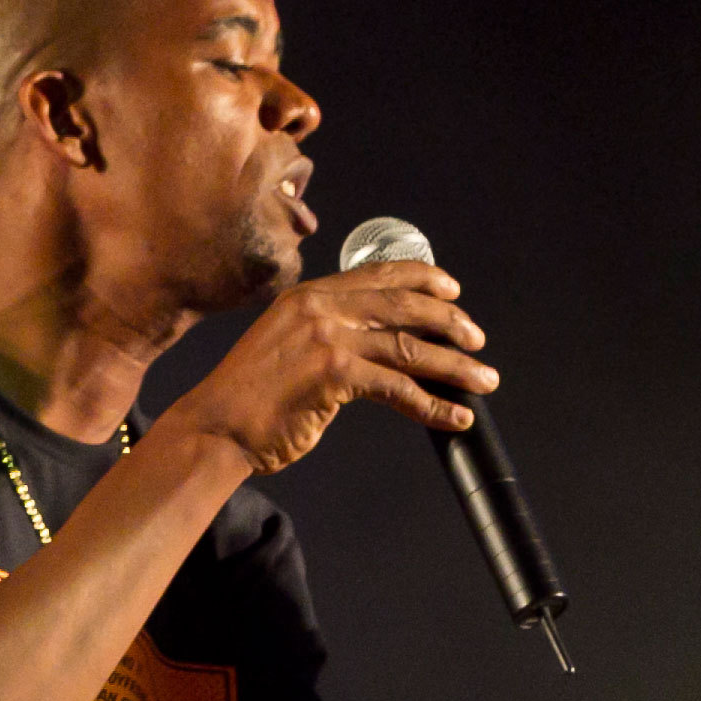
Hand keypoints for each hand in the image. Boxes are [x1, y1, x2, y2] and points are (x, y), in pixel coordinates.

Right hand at [158, 259, 495, 476]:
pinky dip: (434, 405)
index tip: (452, 290)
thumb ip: (327, 332)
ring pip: (410, 347)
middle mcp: (320, 308)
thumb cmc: (253, 396)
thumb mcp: (287, 344)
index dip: (422, 279)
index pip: (378, 274)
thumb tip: (379, 340)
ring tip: (484, 380)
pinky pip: (399, 389)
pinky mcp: (334, 374)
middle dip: (450, 322)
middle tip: (477, 339)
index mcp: (310, 295)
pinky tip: (455, 416)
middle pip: (404, 306)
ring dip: (455, 367)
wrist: (217, 426)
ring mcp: (327, 338)